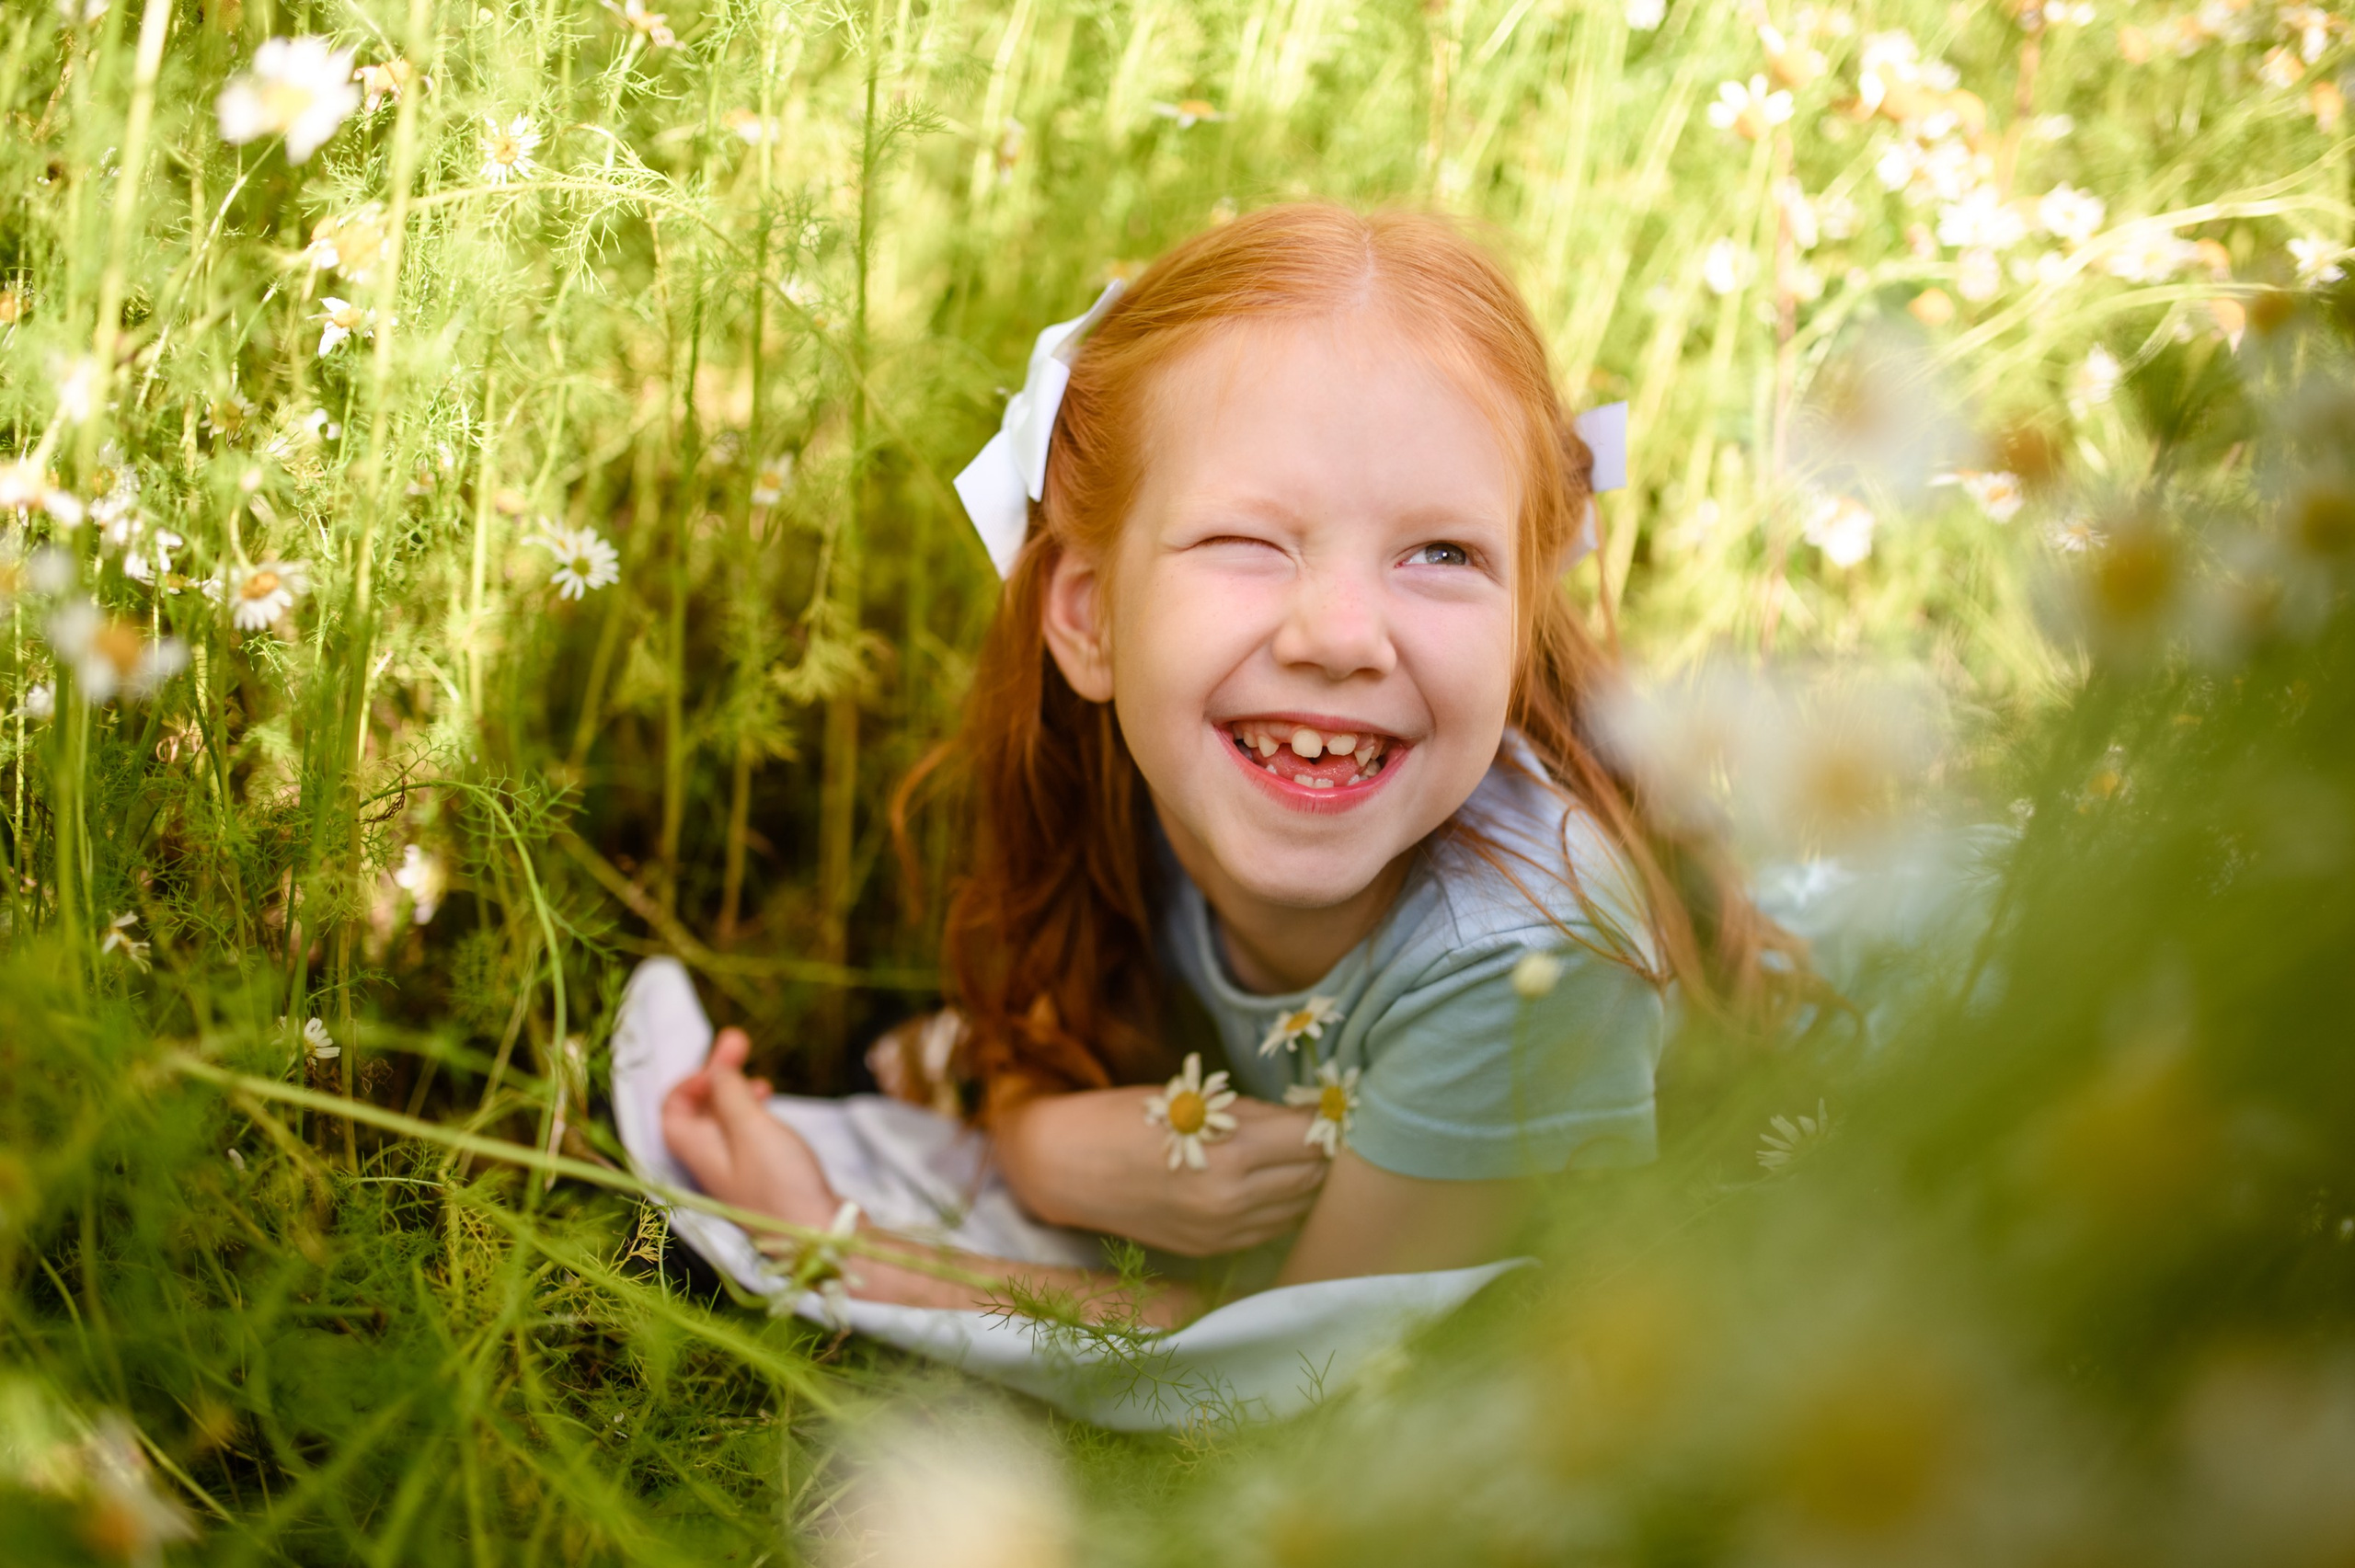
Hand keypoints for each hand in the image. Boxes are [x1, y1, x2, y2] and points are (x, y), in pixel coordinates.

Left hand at [661, 1027, 838, 1228]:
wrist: (821, 1236)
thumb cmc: (782, 1183)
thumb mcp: (752, 1128)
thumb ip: (729, 1095)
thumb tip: (715, 1071)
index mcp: (698, 1152)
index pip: (671, 1111)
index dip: (689, 1081)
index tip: (721, 1064)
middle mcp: (711, 1163)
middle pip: (698, 1113)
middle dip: (715, 1076)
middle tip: (741, 1042)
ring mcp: (736, 1174)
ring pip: (722, 1124)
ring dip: (736, 1094)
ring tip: (763, 1081)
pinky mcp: (761, 1180)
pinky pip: (744, 1138)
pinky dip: (752, 1115)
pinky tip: (772, 1111)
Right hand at [995, 1086, 1330, 1255]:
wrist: (1065, 1168)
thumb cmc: (1123, 1118)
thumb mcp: (1192, 1099)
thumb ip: (1251, 1113)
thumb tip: (1304, 1116)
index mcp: (1231, 1153)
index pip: (1312, 1139)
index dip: (1329, 1121)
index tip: (1334, 1105)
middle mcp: (1234, 1200)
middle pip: (1314, 1177)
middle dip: (1327, 1151)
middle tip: (1329, 1128)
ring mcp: (1224, 1232)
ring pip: (1298, 1208)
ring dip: (1310, 1182)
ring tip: (1309, 1155)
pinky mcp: (1212, 1250)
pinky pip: (1270, 1229)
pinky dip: (1283, 1206)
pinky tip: (1280, 1183)